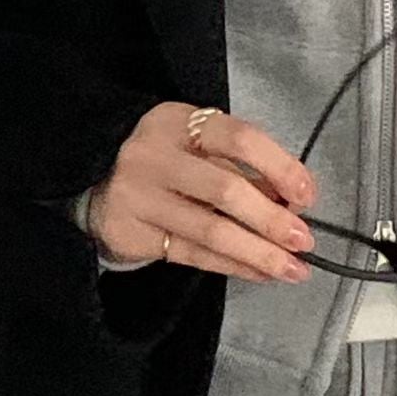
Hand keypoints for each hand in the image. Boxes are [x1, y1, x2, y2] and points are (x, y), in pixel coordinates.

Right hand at [87, 103, 317, 282]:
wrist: (90, 179)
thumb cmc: (161, 160)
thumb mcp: (193, 143)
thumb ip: (237, 165)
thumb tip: (291, 200)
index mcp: (178, 123)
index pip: (239, 139)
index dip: (280, 166)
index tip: (306, 194)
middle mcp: (154, 156)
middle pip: (226, 189)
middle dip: (272, 220)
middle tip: (304, 240)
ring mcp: (139, 197)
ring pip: (211, 231)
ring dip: (259, 253)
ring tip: (293, 268)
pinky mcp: (131, 234)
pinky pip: (193, 254)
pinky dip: (232, 266)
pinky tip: (260, 272)